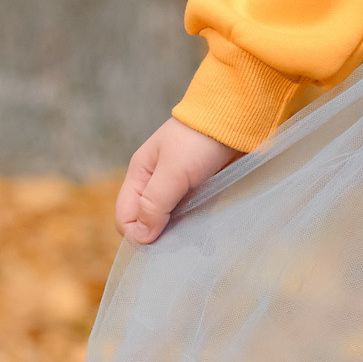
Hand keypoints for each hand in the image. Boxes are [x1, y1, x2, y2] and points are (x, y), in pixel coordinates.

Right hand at [117, 119, 238, 245]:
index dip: (138, 234)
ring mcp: (179, 188)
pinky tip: (209, 228)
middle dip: (159, 236)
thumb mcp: (172, 172)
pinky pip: (192, 215)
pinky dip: (197, 224)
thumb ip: (154, 203)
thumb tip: (140, 238)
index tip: (160, 243)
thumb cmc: (200, 141)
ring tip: (197, 236)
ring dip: (180, 232)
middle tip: (181, 241)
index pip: (125, 217)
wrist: (237, 119)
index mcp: (140, 175)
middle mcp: (156, 184)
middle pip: (147, 222)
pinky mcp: (202, 190)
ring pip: (170, 222)